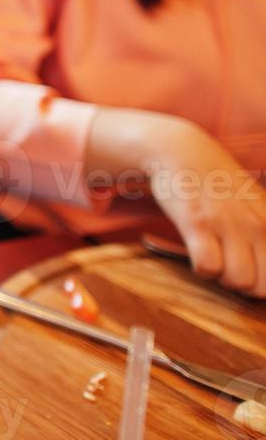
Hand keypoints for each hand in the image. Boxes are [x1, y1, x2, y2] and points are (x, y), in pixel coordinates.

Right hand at [148, 118, 265, 296]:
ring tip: (213, 258)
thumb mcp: (256, 203)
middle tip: (228, 267)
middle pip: (261, 288)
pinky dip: (201, 268)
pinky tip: (197, 251)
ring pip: (237, 281)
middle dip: (243, 286)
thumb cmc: (218, 183)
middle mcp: (257, 225)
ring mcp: (228, 224)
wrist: (182, 151)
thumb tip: (264, 270)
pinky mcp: (197, 222)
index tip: (248, 271)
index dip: (262, 283)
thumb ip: (265, 233)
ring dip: (221, 278)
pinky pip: (207, 267)